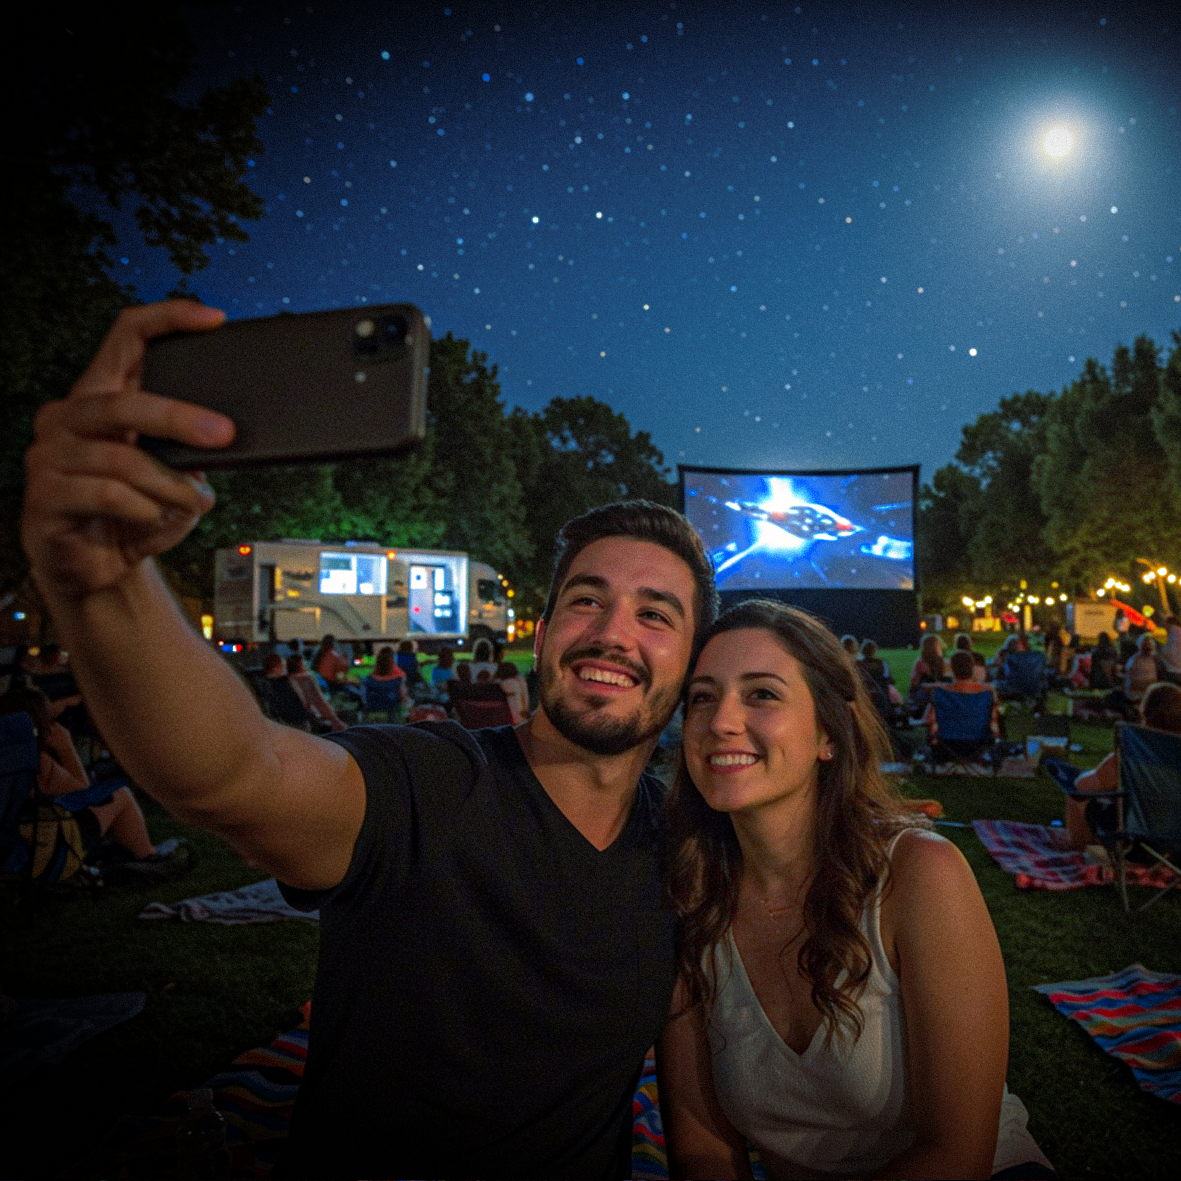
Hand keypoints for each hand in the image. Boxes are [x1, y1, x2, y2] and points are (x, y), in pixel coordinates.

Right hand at [22, 301, 235, 598]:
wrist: (95, 568)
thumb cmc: (134, 513)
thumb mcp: (173, 475)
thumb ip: (190, 450)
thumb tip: (224, 436)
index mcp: (100, 397)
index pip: (126, 336)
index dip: (169, 318)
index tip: (214, 319)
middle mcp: (68, 418)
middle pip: (124, 401)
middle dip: (180, 417)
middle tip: (223, 434)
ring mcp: (50, 456)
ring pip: (122, 459)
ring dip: (169, 483)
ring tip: (192, 500)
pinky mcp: (45, 496)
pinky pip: (107, 495)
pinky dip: (144, 508)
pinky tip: (153, 516)